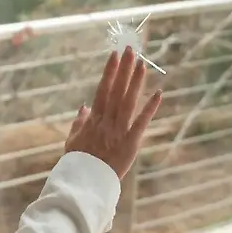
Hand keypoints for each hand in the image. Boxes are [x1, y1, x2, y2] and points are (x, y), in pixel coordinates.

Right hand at [65, 47, 161, 178]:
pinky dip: (150, 108)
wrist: (84, 183)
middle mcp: (106, 121)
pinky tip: (158, 93)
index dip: (109, 71)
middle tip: (131, 49)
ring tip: (142, 63)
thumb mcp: (73, 141)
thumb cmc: (77, 163)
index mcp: (93, 120)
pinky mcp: (130, 143)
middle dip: (124, 69)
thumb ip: (79, 123)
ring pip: (128, 101)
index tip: (114, 55)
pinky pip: (141, 123)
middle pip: (117, 90)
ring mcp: (119, 131)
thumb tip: (84, 107)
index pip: (103, 90)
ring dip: (135, 81)